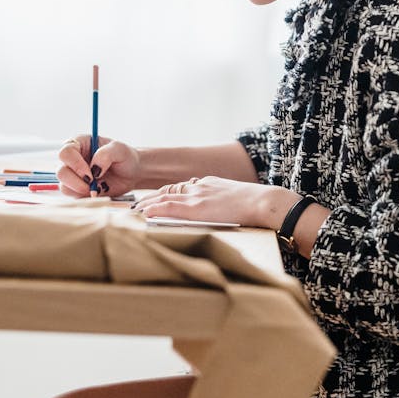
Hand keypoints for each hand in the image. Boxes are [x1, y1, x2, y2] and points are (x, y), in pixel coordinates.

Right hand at [57, 135, 140, 197]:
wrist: (132, 174)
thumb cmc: (125, 157)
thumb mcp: (120, 150)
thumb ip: (106, 154)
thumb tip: (94, 168)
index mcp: (79, 144)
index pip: (65, 152)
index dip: (75, 164)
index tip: (90, 172)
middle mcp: (73, 160)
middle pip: (61, 171)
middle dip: (76, 180)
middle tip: (93, 182)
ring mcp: (74, 176)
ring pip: (64, 186)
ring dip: (80, 190)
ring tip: (97, 188)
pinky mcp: (78, 190)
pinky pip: (73, 197)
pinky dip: (84, 197)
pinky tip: (97, 192)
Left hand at [133, 176, 298, 228]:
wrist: (264, 202)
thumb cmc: (257, 204)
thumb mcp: (235, 198)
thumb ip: (222, 202)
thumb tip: (218, 211)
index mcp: (209, 184)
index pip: (181, 187)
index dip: (166, 193)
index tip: (155, 198)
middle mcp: (200, 186)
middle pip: (169, 190)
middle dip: (151, 198)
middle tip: (136, 205)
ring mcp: (198, 196)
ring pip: (165, 197)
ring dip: (147, 204)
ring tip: (134, 211)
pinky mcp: (198, 207)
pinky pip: (170, 206)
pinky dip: (155, 209)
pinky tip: (144, 213)